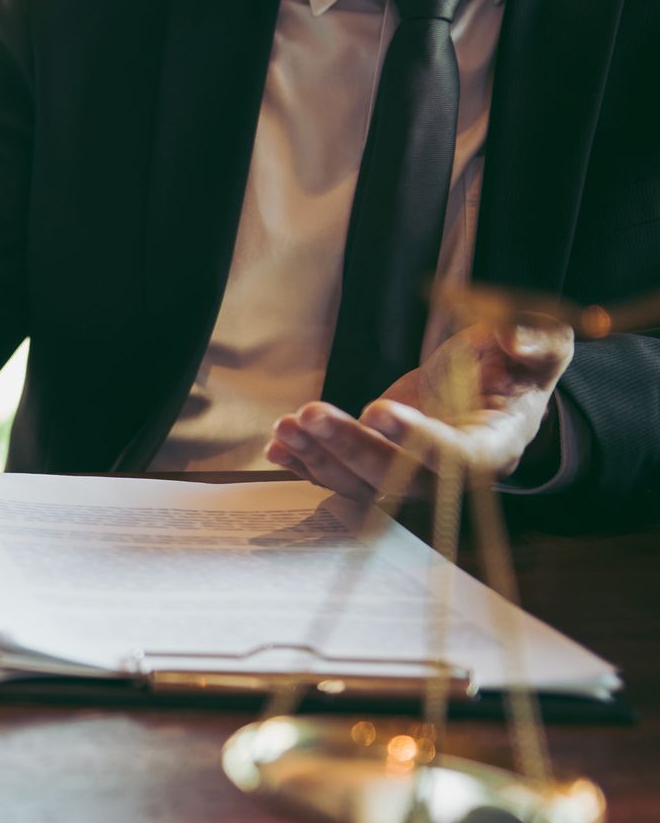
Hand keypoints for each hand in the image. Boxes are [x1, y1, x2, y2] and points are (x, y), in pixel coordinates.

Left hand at [265, 316, 575, 500]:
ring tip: (286, 425)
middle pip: (396, 477)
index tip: (378, 409)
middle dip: (350, 446)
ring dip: (318, 457)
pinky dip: (305, 465)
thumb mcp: (544, 345)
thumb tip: (512, 339)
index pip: (457, 456)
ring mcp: (409, 476)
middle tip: (312, 413)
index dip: (417, 439)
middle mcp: (448, 475)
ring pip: (360, 482)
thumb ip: (535, 342)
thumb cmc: (519, 367)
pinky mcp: (379, 468)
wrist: (492, 389)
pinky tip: (277, 446)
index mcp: (495, 445)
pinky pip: (338, 477)